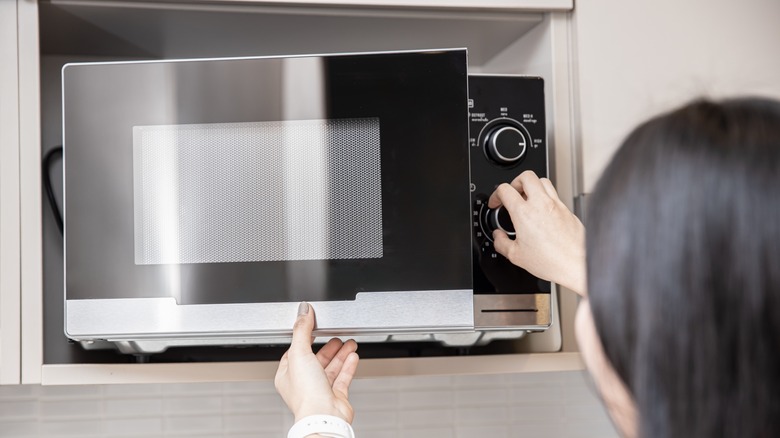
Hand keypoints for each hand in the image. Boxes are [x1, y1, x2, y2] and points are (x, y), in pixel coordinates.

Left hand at [274, 302, 359, 422]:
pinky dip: (348, 366)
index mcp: (288, 375)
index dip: (305, 339)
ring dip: (340, 354)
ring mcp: (320, 390)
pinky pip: (343, 378)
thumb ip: (302, 330)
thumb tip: (303, 311)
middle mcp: (303, 384)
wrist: (324, 416)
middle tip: (336, 335)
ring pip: (331, 368)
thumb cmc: (307, 393)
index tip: (314, 327)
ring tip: (349, 343)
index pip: (295, 352)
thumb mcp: (300, 353)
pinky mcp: (335, 397)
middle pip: (316, 359)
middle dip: (328, 346)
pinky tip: (353, 356)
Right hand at [488, 170, 586, 295]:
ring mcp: (556, 205)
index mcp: (524, 213)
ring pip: (543, 181)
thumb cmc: (551, 261)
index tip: (496, 203)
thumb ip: (501, 243)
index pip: (505, 189)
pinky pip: (555, 195)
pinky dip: (546, 198)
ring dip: (532, 186)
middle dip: (515, 182)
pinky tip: (543, 212)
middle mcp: (541, 204)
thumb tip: (498, 237)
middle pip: (526, 176)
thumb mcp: (516, 256)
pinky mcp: (567, 210)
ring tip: (528, 199)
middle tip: (512, 194)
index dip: (496, 194)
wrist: (576, 265)